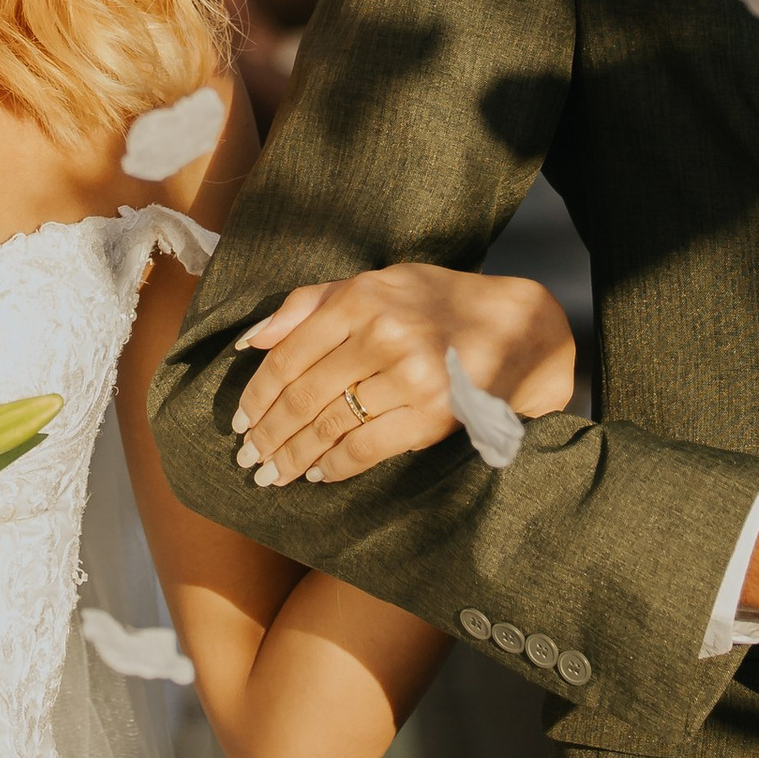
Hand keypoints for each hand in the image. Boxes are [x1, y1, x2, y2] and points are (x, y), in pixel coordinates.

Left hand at [230, 265, 578, 483]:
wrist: (518, 329)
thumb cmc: (437, 303)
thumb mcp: (376, 283)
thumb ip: (309, 304)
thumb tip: (251, 340)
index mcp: (362, 299)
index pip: (288, 356)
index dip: (257, 395)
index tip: (240, 421)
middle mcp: (383, 335)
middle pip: (303, 397)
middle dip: (269, 434)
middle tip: (248, 457)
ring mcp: (410, 378)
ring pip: (330, 427)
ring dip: (293, 456)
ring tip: (273, 473)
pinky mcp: (433, 415)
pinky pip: (367, 448)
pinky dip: (335, 466)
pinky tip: (317, 474)